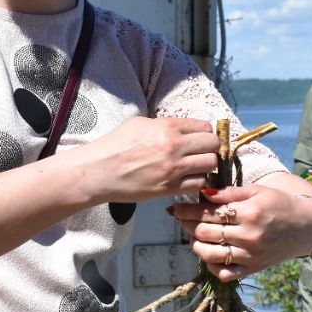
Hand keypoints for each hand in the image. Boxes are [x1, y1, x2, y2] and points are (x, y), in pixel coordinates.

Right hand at [74, 117, 220, 203]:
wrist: (98, 171)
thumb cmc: (114, 145)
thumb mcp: (139, 124)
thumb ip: (164, 124)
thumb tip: (182, 129)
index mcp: (167, 127)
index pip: (204, 127)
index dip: (205, 132)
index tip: (200, 138)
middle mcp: (174, 146)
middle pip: (213, 145)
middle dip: (211, 148)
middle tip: (202, 152)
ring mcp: (173, 169)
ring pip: (211, 164)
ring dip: (206, 165)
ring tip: (196, 165)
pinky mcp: (169, 188)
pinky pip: (199, 184)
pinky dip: (197, 181)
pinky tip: (187, 178)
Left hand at [169, 182, 311, 282]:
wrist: (305, 226)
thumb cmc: (279, 203)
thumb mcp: (257, 191)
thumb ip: (230, 192)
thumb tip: (202, 192)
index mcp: (249, 213)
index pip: (209, 212)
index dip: (187, 209)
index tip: (174, 207)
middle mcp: (249, 236)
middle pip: (206, 232)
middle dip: (186, 224)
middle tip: (179, 218)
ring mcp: (250, 255)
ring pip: (210, 254)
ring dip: (195, 244)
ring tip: (192, 235)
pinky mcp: (253, 268)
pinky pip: (225, 273)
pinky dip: (211, 266)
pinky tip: (208, 254)